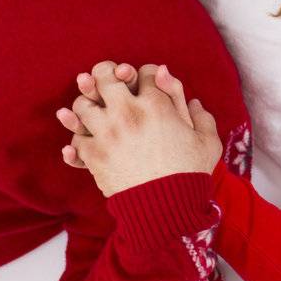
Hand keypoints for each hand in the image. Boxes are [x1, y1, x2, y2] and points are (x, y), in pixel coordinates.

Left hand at [56, 61, 222, 196]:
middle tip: (108, 82)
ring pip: (82, 104)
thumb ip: (197, 113)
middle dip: (106, 74)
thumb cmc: (190, 173)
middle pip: (104, 76)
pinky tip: (81, 143)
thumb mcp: (205, 140)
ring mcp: (107, 133)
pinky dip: (76, 142)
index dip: (146, 74)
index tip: (146, 83)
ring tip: (93, 113)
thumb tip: (191, 99)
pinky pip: (74, 140)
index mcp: (157, 105)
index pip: (145, 71)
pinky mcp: (94, 156)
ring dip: (87, 106)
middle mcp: (128, 113)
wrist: (167, 209)